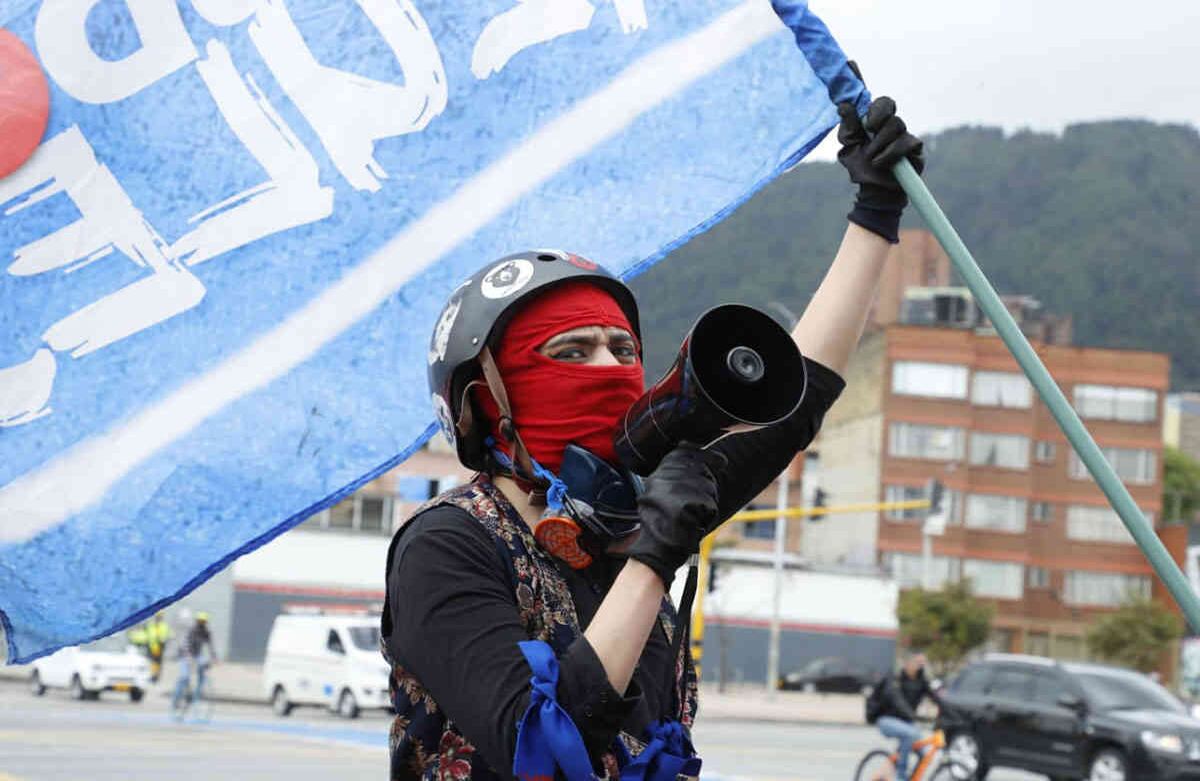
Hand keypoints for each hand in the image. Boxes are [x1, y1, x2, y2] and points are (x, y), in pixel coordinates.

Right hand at [626, 443, 720, 587]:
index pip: (684, 451)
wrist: (655, 550)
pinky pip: (710, 504)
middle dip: (706, 486)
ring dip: (707, 503)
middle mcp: (664, 477)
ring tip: (690, 516)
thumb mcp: (660, 494)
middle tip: (692, 505)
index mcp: (657, 474)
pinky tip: (694, 523)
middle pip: (702, 469)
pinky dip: (708, 516)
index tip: (721, 462)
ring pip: (709, 488)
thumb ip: (678, 475)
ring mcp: (675, 489)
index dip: (706, 455)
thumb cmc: (661, 525)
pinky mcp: (687, 503)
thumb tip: (718, 459)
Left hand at [837, 95, 924, 243]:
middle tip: (868, 146)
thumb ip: (849, 126)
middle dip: (878, 133)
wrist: (872, 191)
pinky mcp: (916, 151)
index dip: (879, 109)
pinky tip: (881, 163)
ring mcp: (907, 138)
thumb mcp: (849, 146)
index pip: (885, 103)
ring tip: (873, 160)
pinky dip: (891, 153)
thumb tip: (843, 105)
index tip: (869, 125)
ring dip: (882, 145)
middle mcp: (895, 128)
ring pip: (899, 128)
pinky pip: (908, 143)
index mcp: (879, 123)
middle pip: (893, 117)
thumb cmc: (860, 168)